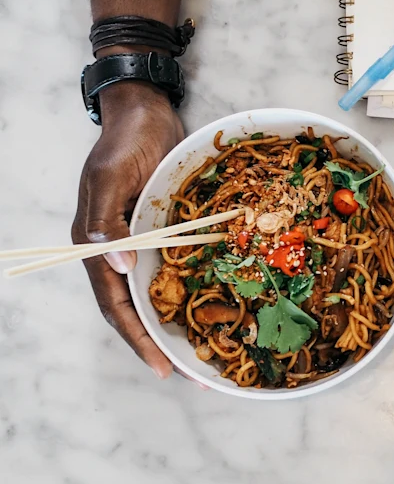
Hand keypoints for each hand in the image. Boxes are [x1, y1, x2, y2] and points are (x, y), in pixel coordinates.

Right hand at [71, 80, 183, 378]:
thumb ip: (108, 221)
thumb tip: (116, 265)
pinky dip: (186, 291)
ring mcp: (138, 240)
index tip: (163, 367)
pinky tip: (209, 307)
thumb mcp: (112, 176)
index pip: (115, 304)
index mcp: (93, 243)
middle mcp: (114, 249)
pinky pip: (171, 269)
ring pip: (152, 294)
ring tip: (201, 353)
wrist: (145, 109)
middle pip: (133, 309)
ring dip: (173, 323)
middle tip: (191, 374)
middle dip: (158, 342)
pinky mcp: (160, 230)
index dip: (138, 338)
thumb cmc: (127, 139)